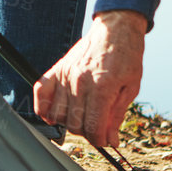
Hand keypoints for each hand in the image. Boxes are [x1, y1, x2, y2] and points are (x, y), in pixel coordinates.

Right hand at [32, 11, 148, 146]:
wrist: (116, 29)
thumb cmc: (127, 56)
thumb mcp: (131, 88)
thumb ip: (117, 116)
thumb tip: (111, 141)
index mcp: (102, 87)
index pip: (93, 128)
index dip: (100, 141)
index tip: (105, 140)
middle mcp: (80, 81)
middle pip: (74, 125)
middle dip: (86, 132)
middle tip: (96, 126)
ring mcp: (66, 74)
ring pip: (57, 114)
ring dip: (69, 122)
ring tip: (81, 116)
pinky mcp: (57, 69)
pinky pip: (40, 94)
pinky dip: (44, 108)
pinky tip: (55, 112)